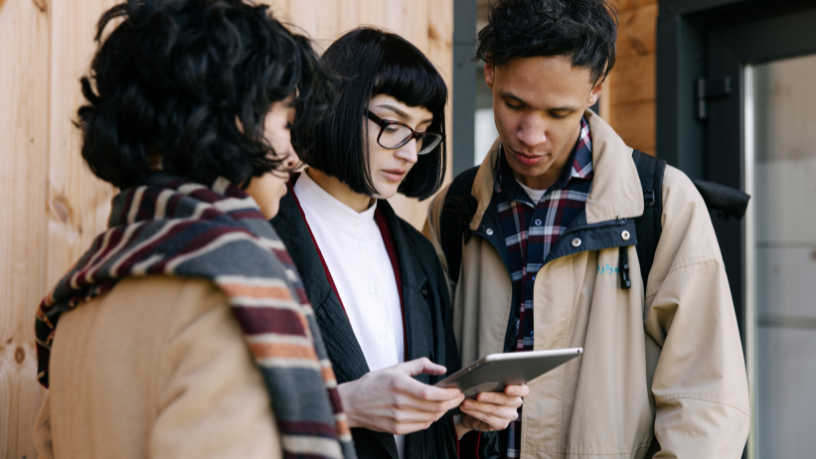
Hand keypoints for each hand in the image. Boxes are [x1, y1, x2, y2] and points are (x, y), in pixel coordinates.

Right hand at [337, 358, 464, 434]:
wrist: (351, 404)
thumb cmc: (373, 384)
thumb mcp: (396, 368)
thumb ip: (421, 365)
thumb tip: (442, 369)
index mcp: (399, 384)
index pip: (431, 393)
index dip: (448, 394)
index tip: (457, 390)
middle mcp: (399, 403)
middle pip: (435, 407)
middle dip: (451, 402)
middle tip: (458, 397)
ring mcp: (398, 418)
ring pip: (431, 418)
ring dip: (443, 411)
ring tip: (446, 403)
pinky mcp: (397, 429)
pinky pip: (422, 425)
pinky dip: (431, 418)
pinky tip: (432, 411)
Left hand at [454, 384, 528, 436]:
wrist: (475, 411)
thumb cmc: (484, 392)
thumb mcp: (488, 385)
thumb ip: (490, 381)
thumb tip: (482, 377)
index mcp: (517, 390)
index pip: (524, 390)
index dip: (517, 389)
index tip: (507, 389)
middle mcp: (516, 403)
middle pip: (506, 400)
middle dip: (490, 397)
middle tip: (478, 395)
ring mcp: (510, 415)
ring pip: (495, 410)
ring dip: (478, 405)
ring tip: (466, 402)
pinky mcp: (501, 425)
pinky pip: (487, 418)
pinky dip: (475, 412)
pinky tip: (466, 408)